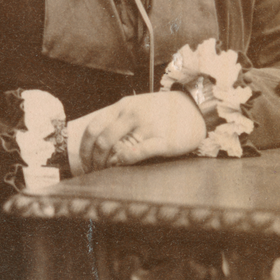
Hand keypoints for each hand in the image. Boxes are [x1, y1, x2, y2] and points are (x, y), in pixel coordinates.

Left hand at [78, 91, 205, 172]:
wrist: (194, 107)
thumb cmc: (163, 110)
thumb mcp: (138, 106)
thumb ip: (119, 119)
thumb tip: (98, 141)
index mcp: (123, 106)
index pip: (93, 127)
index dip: (84, 148)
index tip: (85, 162)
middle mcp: (132, 115)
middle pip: (100, 140)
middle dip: (93, 160)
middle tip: (94, 172)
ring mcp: (146, 127)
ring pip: (114, 146)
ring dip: (105, 164)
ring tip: (105, 173)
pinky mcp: (162, 141)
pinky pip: (136, 153)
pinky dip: (123, 162)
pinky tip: (122, 166)